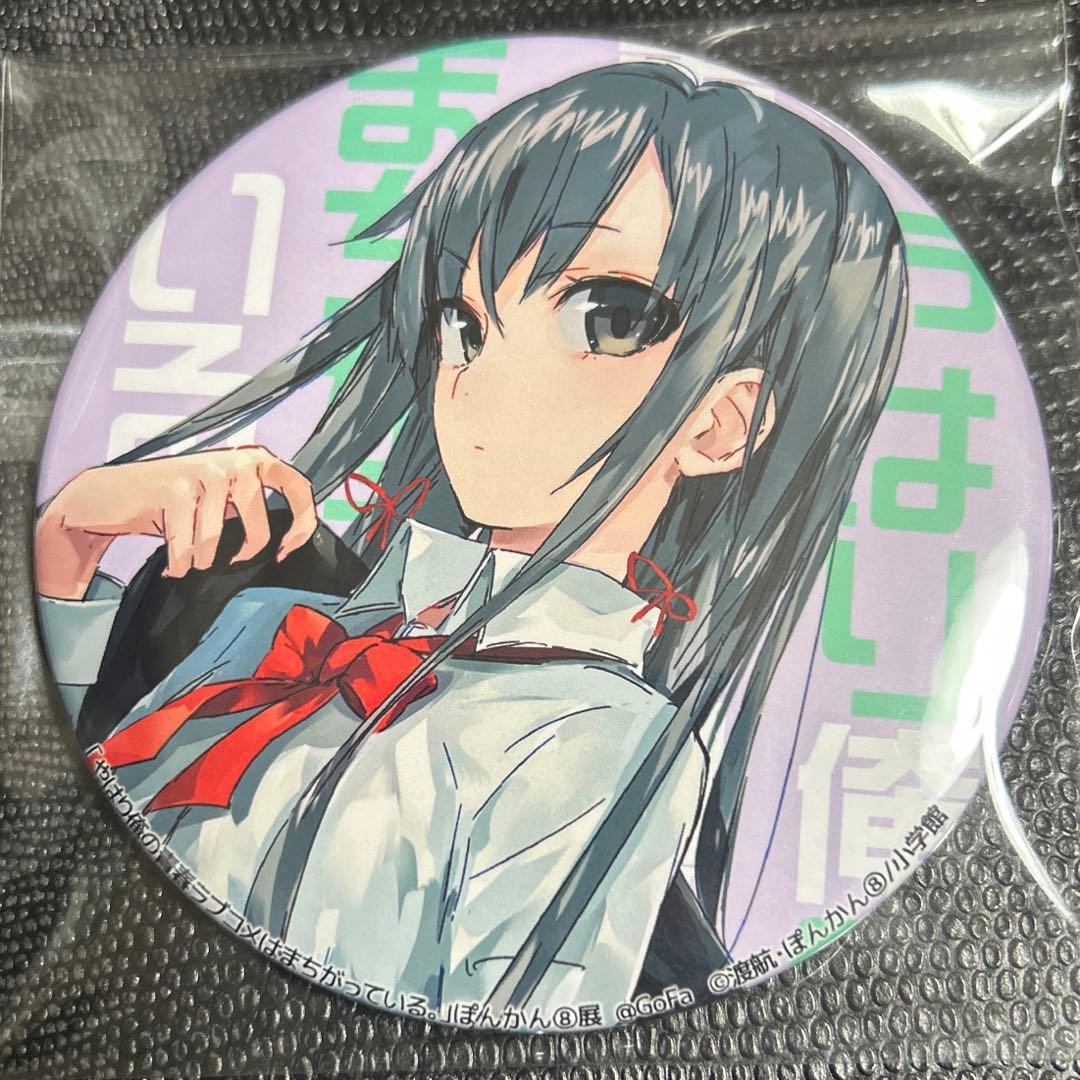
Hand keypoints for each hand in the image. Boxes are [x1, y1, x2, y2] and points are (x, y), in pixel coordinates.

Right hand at [35, 447, 316, 598]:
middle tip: (222, 559)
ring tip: (185, 553)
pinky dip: (177, 563)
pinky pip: (188, 548)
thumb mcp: (223, 499)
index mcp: (254, 461)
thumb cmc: (174, 502)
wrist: (109, 495)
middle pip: (260, 530)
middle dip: (241, 555)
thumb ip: (254, 508)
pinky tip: (170, 559)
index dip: (303, 523)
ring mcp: (206, 472)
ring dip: (198, 560)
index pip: (299, 486)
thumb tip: (290, 540)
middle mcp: (235, 462)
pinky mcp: (176, 489)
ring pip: (217, 544)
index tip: (286, 550)